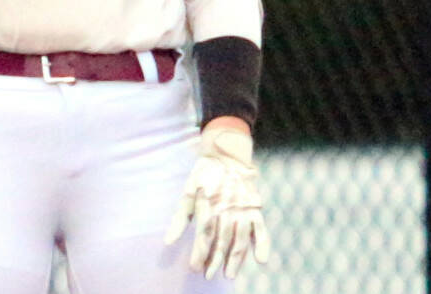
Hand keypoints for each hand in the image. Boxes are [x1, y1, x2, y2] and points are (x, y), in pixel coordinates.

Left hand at [164, 126, 270, 279]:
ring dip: (235, 260)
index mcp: (208, 207)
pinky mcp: (255, 208)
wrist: (226, 155)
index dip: (199, 254)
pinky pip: (261, 230)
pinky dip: (262, 245)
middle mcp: (226, 211)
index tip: (194, 268)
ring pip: (239, 241)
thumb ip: (179, 219)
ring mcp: (243, 210)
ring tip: (228, 274)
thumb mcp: (187, 194)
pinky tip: (260, 260)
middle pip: (221, 242)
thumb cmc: (203, 176)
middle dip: (214, 261)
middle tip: (208, 275)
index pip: (204, 237)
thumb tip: (168, 243)